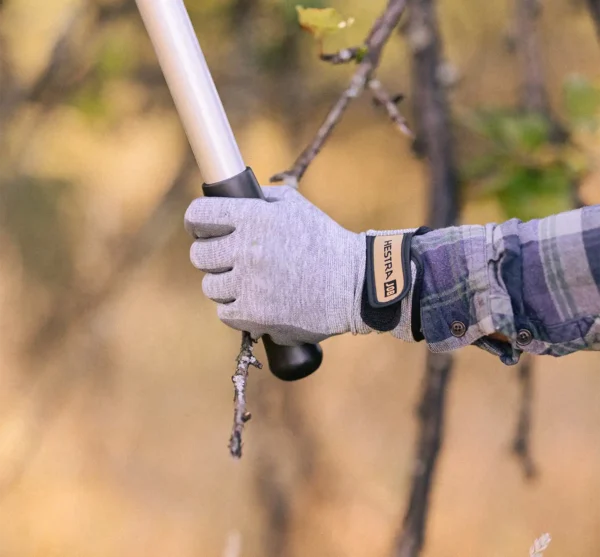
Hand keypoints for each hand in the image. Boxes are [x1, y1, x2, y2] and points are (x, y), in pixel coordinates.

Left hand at [184, 186, 364, 345]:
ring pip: (210, 286)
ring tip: (250, 282)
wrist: (354, 284)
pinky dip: (237, 308)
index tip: (201, 229)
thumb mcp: (295, 206)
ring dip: (226, 284)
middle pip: (199, 255)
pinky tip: (254, 301)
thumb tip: (230, 196)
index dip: (197, 222)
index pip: (198, 215)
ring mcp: (250, 283)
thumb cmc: (324, 242)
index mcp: (254, 217)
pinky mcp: (255, 314)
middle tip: (230, 259)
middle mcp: (247, 248)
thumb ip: (260, 198)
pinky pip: (224, 312)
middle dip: (212, 255)